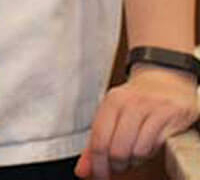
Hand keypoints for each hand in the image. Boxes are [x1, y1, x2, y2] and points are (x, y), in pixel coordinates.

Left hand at [75, 65, 199, 179]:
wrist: (167, 80)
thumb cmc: (137, 101)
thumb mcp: (113, 115)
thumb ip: (96, 143)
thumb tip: (82, 170)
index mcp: (111, 101)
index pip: (98, 139)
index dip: (98, 164)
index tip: (98, 175)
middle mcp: (130, 103)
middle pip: (116, 148)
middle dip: (116, 166)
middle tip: (118, 168)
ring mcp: (151, 109)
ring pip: (136, 150)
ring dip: (133, 162)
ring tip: (133, 158)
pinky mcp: (169, 116)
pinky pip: (154, 145)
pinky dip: (148, 154)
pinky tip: (146, 149)